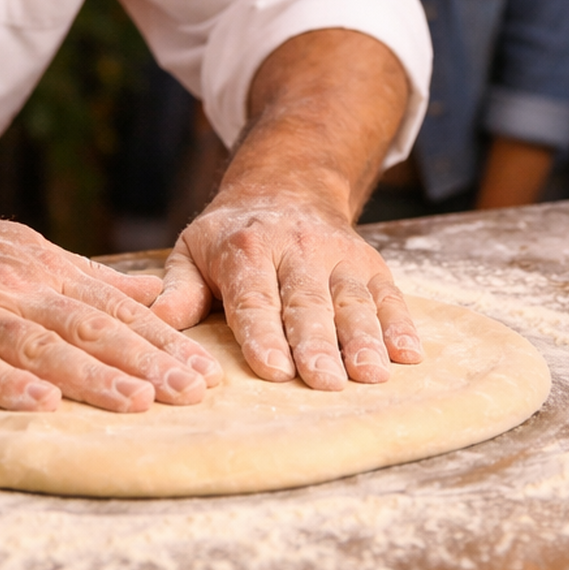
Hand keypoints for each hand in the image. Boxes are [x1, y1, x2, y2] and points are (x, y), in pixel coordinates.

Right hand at [0, 197, 221, 412]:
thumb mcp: (24, 251)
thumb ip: (87, 279)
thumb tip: (158, 296)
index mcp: (42, 267)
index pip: (113, 307)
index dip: (162, 340)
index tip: (204, 370)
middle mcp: (14, 286)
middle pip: (89, 326)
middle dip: (145, 361)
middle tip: (192, 392)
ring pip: (40, 346)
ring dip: (91, 376)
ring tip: (137, 401)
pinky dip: (5, 385)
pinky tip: (39, 407)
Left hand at [152, 189, 421, 389]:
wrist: (286, 187)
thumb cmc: (231, 235)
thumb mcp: (193, 250)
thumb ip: (178, 289)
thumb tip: (159, 320)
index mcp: (246, 247)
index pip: (254, 297)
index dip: (263, 333)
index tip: (272, 369)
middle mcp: (296, 248)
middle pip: (307, 303)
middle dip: (316, 344)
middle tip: (323, 383)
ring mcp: (338, 255)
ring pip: (352, 300)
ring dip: (363, 340)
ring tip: (370, 376)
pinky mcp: (370, 264)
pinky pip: (389, 295)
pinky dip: (402, 325)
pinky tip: (409, 355)